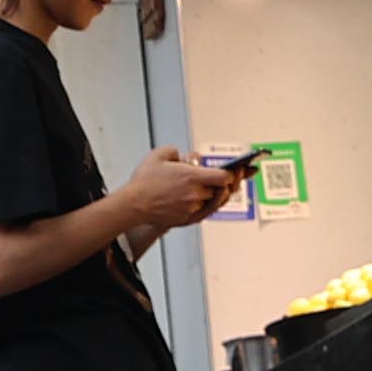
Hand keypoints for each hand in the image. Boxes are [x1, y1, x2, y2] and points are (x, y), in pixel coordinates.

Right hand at [113, 147, 227, 236]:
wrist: (133, 205)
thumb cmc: (144, 182)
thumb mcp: (158, 154)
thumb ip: (177, 151)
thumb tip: (188, 158)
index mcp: (192, 177)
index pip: (224, 177)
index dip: (233, 173)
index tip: (236, 169)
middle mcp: (196, 194)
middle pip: (223, 190)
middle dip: (229, 183)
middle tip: (238, 176)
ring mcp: (193, 209)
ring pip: (216, 202)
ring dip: (222, 194)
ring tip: (228, 187)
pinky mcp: (188, 219)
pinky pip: (207, 212)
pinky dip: (213, 204)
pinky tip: (215, 199)